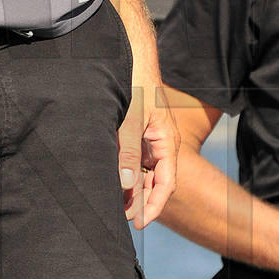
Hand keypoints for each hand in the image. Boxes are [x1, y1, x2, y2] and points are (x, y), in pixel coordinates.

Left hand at [118, 80, 178, 229]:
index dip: (154, 206)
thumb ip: (128, 152)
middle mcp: (161, 143)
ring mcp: (149, 139)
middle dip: (140, 201)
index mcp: (167, 142)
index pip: (166, 183)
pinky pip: (133, 159)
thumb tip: (127, 185)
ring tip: (114, 204)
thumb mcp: (130, 120)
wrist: (131, 56)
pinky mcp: (136, 133)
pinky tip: (112, 181)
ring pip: (143, 172)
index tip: (139, 223)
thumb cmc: (135, 84)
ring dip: (132, 188)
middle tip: (120, 217)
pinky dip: (125, 173)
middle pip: (155, 182)